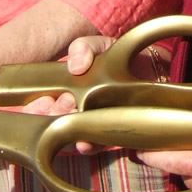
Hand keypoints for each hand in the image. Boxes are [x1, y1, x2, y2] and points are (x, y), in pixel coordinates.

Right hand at [48, 33, 176, 149]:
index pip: (44, 101)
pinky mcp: (110, 134)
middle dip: (54, 116)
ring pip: (73, 134)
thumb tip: (75, 65)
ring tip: (74, 123)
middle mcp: (75, 108)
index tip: (44, 101)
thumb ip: (85, 47)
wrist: (152, 68)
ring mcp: (92, 122)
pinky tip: (85, 143)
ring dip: (69, 131)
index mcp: (66, 87)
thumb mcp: (99, 46)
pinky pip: (97, 144)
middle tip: (64, 105)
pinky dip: (89, 145)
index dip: (39, 105)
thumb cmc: (118, 57)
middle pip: (56, 119)